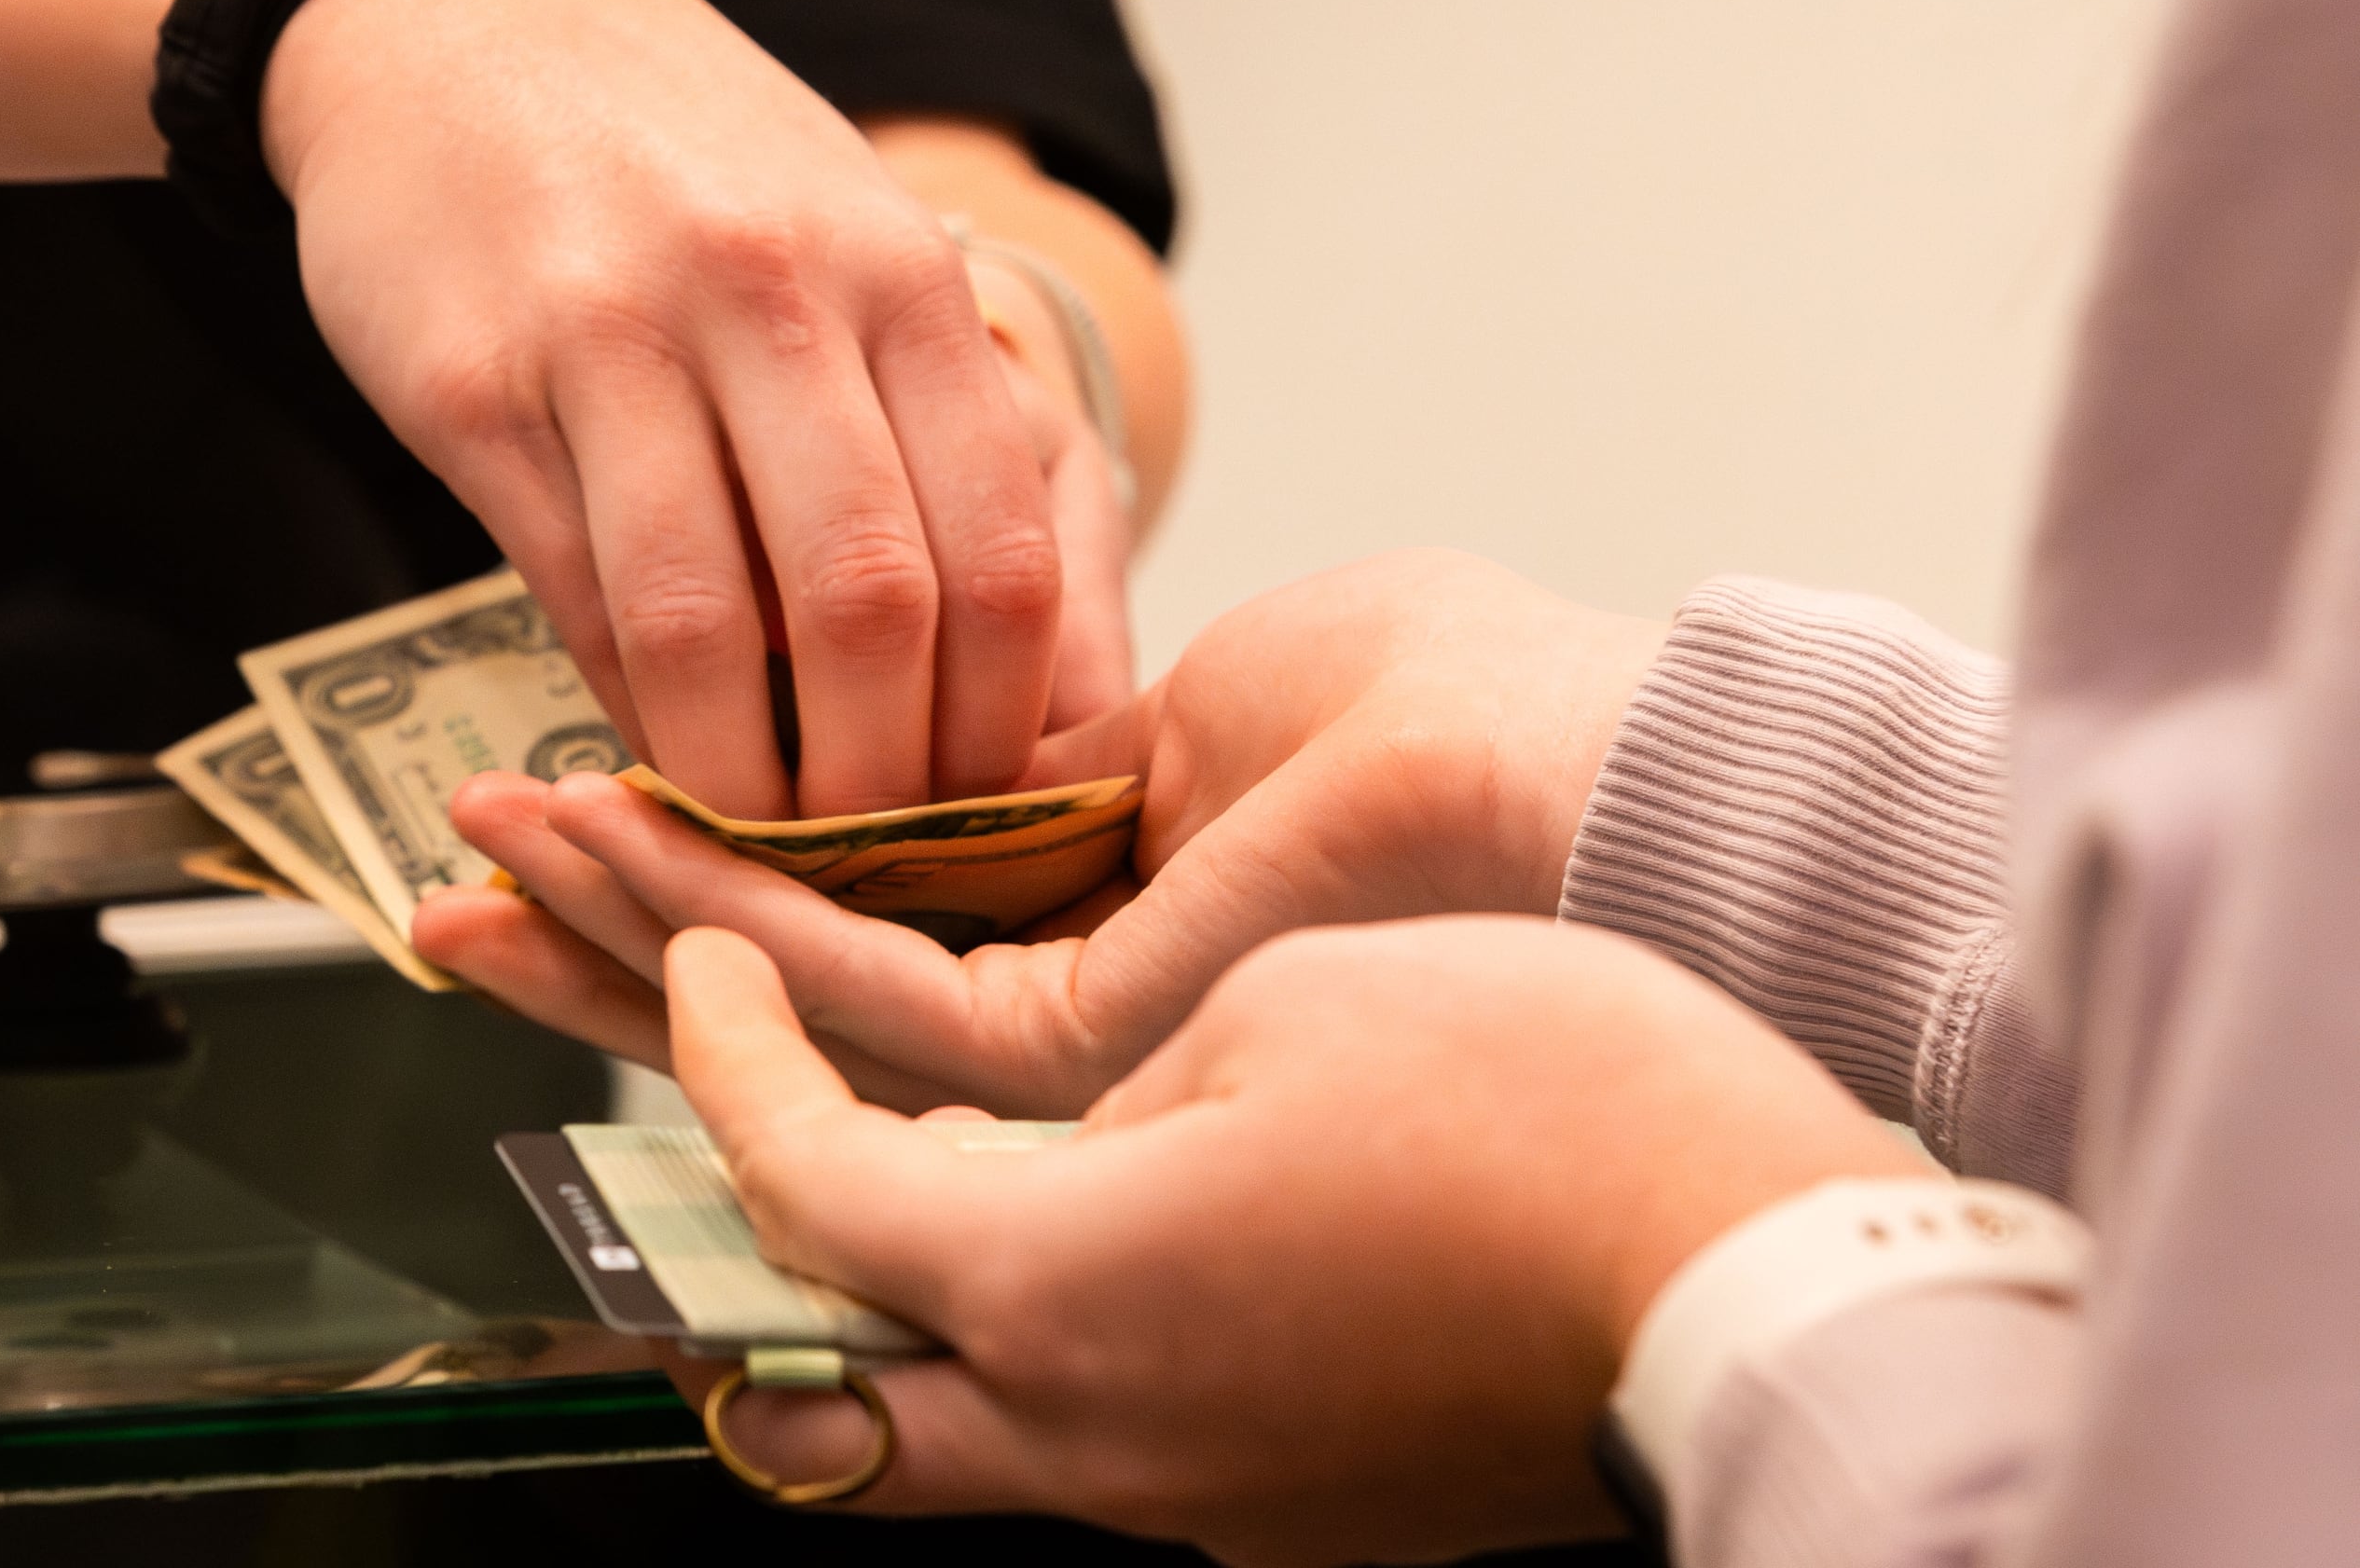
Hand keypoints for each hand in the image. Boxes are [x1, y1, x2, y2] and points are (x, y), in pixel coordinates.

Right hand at [263, 0, 1070, 818]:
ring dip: (742, 781)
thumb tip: (1055, 674)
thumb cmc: (684, 162)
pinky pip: (574, 600)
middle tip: (875, 862)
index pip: (1001, 550)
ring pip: (711, 630)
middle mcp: (770, 296)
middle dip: (883, 781)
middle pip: (872, 608)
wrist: (440, 21)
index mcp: (897, 274)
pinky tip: (649, 759)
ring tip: (759, 843)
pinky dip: (625, 711)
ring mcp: (613, 339)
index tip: (990, 811)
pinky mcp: (476, 392)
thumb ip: (948, 434)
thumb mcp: (851, 242)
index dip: (1005, 721)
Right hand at [413, 548, 1662, 1112]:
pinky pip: (866, 995)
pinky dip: (722, 931)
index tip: (575, 811)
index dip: (703, 875)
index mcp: (1110, 910)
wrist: (1608, 778)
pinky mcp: (1098, 1045)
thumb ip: (1088, 760)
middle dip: (607, 938)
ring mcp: (1078, 1043)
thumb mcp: (1239, 689)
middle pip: (796, 985)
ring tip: (472, 874)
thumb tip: (1006, 763)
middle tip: (446, 889)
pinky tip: (608, 873)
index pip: (862, 908)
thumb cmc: (1472, 711)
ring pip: (798, 1008)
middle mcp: (1073, 1001)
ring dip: (624, 931)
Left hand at [648, 920, 1919, 1565]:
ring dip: (871, 1298)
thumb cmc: (1542, 1106)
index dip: (719, 1047)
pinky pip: (1090, 1424)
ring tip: (845, 1160)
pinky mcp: (1284, 1502)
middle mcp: (1098, 1437)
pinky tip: (1050, 1218)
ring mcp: (1196, 1497)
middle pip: (816, 1386)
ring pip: (948, 1422)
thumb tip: (1043, 1140)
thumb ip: (1096, 1085)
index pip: (802, 1184)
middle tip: (689, 1130)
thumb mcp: (1274, 1006)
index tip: (698, 946)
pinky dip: (1019, 1328)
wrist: (1760, 1272)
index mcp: (1062, 1293)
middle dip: (712, 1250)